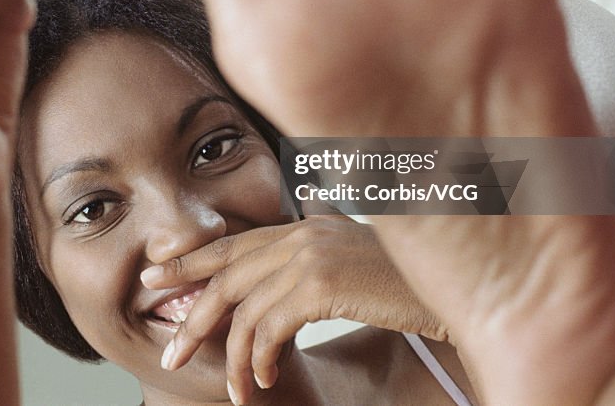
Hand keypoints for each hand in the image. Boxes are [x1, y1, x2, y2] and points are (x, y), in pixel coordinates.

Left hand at [144, 216, 446, 403]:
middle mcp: (300, 234)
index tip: (155, 277)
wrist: (459, 284)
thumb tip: (280, 285)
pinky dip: (258, 361)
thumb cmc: (407, 280)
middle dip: (191, 316)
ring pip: (243, 310)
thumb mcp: (352, 259)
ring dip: (231, 358)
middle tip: (169, 351)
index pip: (232, 243)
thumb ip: (312, 259)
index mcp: (302, 226)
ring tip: (231, 391)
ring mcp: (309, 256)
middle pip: (225, 275)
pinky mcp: (321, 285)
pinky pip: (268, 328)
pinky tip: (263, 382)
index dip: (189, 261)